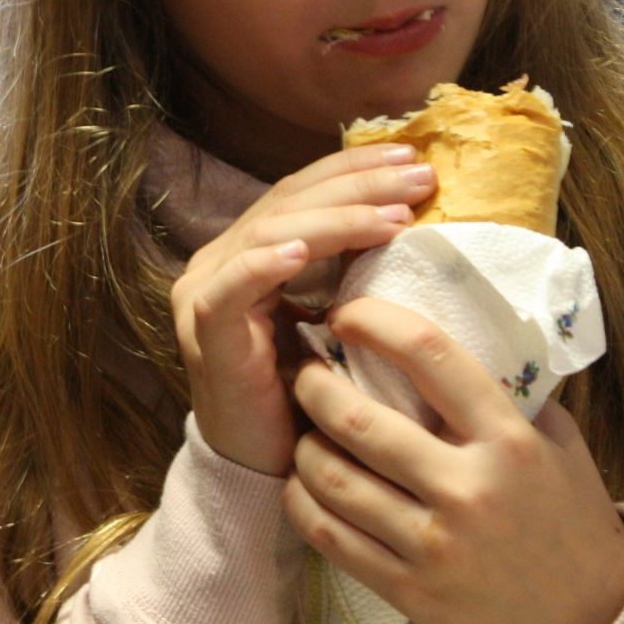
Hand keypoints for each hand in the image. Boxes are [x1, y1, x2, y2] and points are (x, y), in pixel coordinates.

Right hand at [173, 146, 434, 474]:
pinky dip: (266, 263)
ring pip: (268, 233)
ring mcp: (204, 294)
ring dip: (335, 220)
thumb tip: (413, 214)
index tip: (414, 158)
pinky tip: (306, 249)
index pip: (301, 190)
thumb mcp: (336, 316)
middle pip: (289, 202)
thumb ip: (349, 268)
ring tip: (392, 219)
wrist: (266, 465)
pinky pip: (230, 288)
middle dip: (358, 185)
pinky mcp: (204, 333)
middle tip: (419, 179)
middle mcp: (220, 261)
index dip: (354, 169)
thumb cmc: (309, 393)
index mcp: (249, 250)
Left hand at [284, 298, 623, 623]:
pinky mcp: (409, 590)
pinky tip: (303, 483)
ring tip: (304, 430)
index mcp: (509, 439)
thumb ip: (505, 395)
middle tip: (304, 372)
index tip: (347, 313)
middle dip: (314, 385)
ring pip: (333, 478)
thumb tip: (438, 344)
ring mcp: (434, 544)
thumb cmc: (568, 519)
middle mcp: (468, 488)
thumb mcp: (556, 443)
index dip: (375, 321)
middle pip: (357, 420)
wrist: (588, 623)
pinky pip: (330, 536)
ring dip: (303, 445)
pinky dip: (303, 500)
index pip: (430, 355)